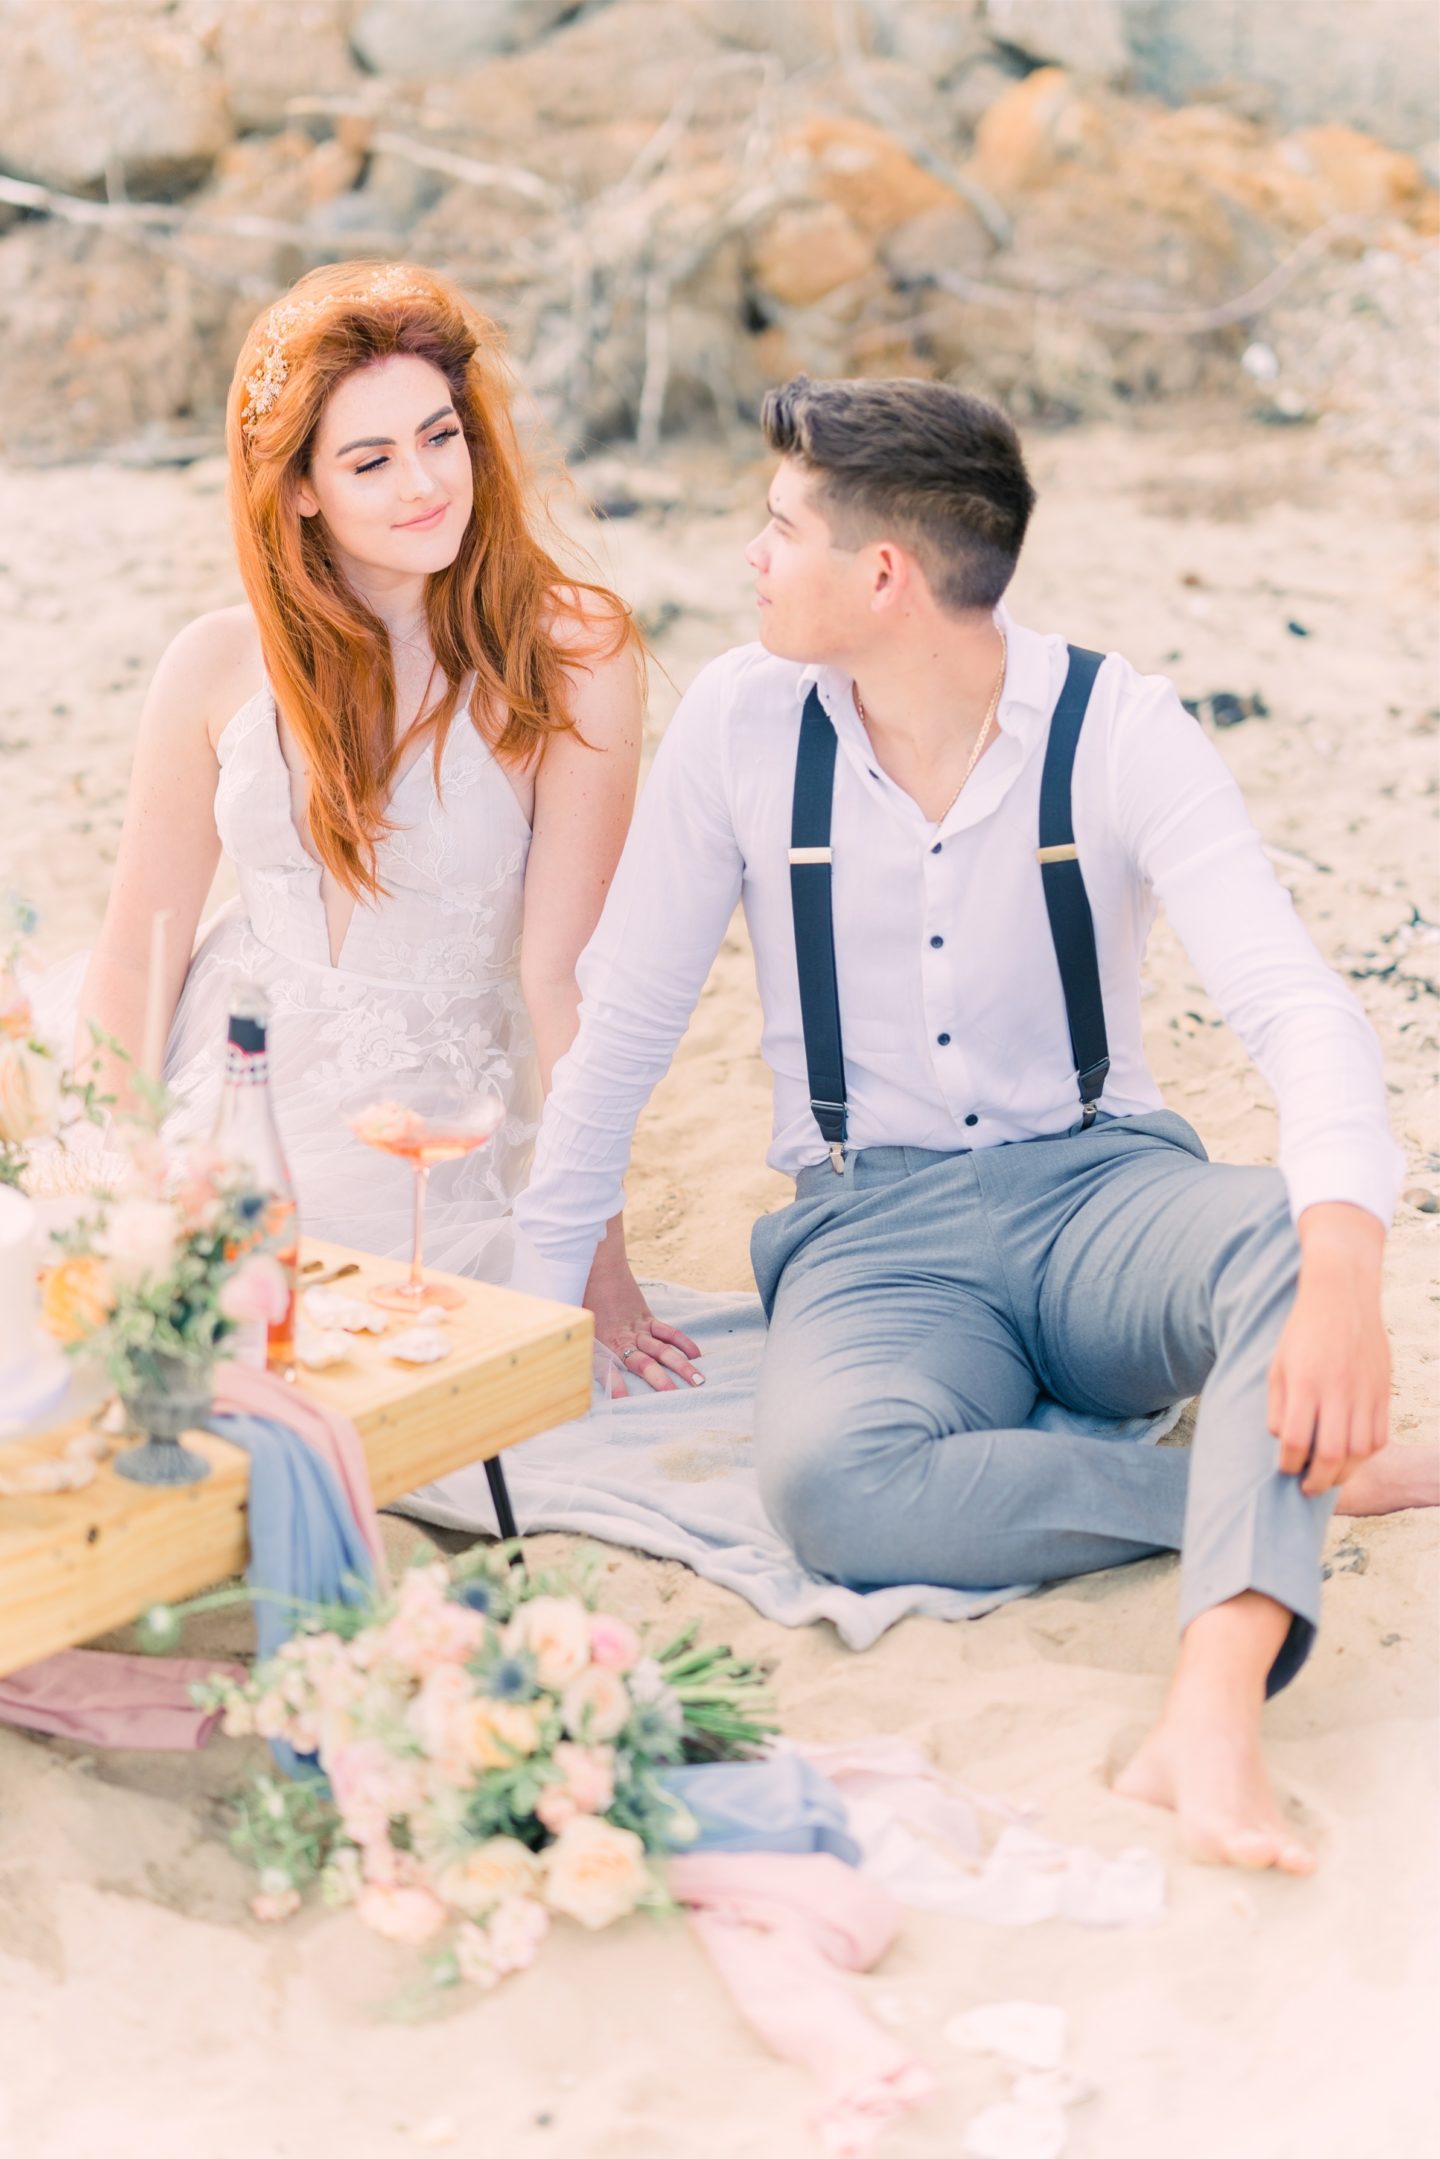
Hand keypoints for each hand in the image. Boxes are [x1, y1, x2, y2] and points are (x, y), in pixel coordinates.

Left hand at [584, 1257, 703, 1395]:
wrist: (598, 1267)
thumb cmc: (582, 1298)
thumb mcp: (577, 1327)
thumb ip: (580, 1347)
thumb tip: (567, 1371)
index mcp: (602, 1342)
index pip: (608, 1367)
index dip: (614, 1384)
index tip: (622, 1400)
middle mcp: (623, 1337)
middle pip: (643, 1362)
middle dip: (659, 1380)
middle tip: (673, 1396)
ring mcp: (638, 1327)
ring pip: (662, 1349)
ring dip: (681, 1365)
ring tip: (698, 1380)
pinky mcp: (647, 1318)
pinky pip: (668, 1332)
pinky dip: (682, 1343)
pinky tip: (696, 1355)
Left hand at [1268, 1203, 1389, 1496]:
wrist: (1341, 1297)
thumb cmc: (1302, 1332)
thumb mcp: (1278, 1364)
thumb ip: (1278, 1405)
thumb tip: (1281, 1442)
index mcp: (1305, 1383)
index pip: (1296, 1440)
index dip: (1288, 1464)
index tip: (1284, 1469)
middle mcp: (1336, 1391)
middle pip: (1332, 1454)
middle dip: (1317, 1481)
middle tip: (1307, 1489)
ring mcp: (1364, 1392)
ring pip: (1360, 1451)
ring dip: (1344, 1472)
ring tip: (1329, 1477)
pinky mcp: (1382, 1390)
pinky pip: (1380, 1436)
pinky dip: (1366, 1454)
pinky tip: (1352, 1456)